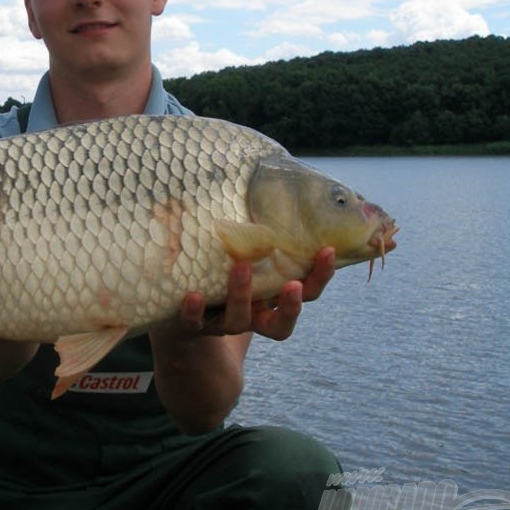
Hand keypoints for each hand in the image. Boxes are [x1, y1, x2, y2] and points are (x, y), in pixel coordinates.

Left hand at [171, 247, 335, 340]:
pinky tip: (194, 295)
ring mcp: (222, 322)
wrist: (181, 307)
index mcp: (272, 299)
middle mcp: (252, 317)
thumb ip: (263, 234)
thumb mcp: (247, 252)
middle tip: (294, 285)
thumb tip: (278, 184)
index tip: (327, 250)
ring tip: (241, 265)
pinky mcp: (192, 325)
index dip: (320, 276)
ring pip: (239, 320)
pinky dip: (194, 311)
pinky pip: (194, 322)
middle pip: (280, 324)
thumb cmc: (223, 269)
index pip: (306, 292)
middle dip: (290, 306)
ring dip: (242, 294)